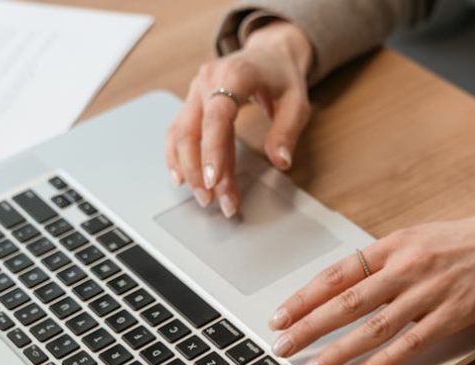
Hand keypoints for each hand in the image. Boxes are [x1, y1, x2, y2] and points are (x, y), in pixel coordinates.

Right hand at [166, 21, 312, 216]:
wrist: (270, 53)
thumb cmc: (282, 77)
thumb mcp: (297, 102)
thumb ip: (287, 131)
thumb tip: (280, 162)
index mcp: (235, 74)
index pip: (217, 116)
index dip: (213, 150)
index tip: (215, 181)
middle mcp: (208, 80)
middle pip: (191, 130)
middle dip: (199, 171)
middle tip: (214, 201)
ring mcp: (195, 90)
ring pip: (179, 133)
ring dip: (187, 168)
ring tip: (203, 197)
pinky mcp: (192, 101)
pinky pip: (177, 131)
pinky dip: (177, 157)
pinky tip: (183, 179)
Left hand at [269, 209, 474, 364]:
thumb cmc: (468, 242)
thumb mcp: (420, 238)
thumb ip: (385, 262)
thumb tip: (345, 288)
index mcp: (395, 244)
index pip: (338, 273)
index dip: (305, 297)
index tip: (280, 316)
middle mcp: (408, 266)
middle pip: (347, 302)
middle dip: (308, 327)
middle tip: (280, 347)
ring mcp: (430, 292)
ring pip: (373, 327)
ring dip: (338, 351)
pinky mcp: (453, 315)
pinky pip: (411, 343)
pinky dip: (384, 362)